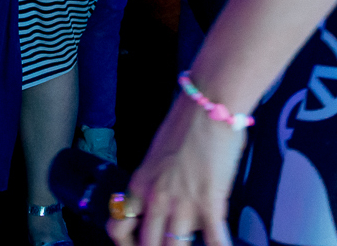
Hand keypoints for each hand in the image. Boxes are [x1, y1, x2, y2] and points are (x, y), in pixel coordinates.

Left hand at [107, 97, 241, 245]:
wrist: (208, 104)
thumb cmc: (187, 121)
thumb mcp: (158, 152)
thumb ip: (159, 178)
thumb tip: (170, 195)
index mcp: (141, 182)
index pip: (122, 225)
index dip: (127, 242)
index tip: (138, 244)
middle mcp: (157, 196)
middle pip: (147, 244)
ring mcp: (182, 202)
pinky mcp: (209, 202)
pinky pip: (214, 239)